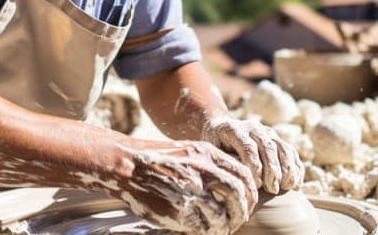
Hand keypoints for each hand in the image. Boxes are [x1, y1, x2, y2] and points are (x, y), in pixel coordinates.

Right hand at [115, 139, 257, 233]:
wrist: (126, 164)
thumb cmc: (157, 159)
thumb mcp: (188, 150)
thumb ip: (210, 163)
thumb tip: (234, 181)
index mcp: (206, 154)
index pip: (243, 174)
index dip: (250, 190)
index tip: (248, 200)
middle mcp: (201, 171)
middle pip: (238, 193)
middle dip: (244, 209)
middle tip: (241, 217)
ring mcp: (190, 191)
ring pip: (224, 213)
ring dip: (229, 223)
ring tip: (225, 226)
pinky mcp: (178, 209)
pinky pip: (204, 226)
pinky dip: (210, 230)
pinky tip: (209, 230)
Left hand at [201, 117, 303, 193]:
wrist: (219, 128)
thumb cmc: (214, 147)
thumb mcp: (212, 152)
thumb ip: (225, 163)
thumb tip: (239, 181)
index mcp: (233, 130)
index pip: (248, 147)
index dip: (254, 166)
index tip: (257, 184)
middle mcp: (252, 127)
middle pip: (268, 148)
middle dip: (273, 170)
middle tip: (272, 189)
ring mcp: (266, 132)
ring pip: (282, 148)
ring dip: (287, 169)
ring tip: (286, 187)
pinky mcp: (276, 138)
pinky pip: (290, 151)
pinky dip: (296, 167)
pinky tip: (296, 184)